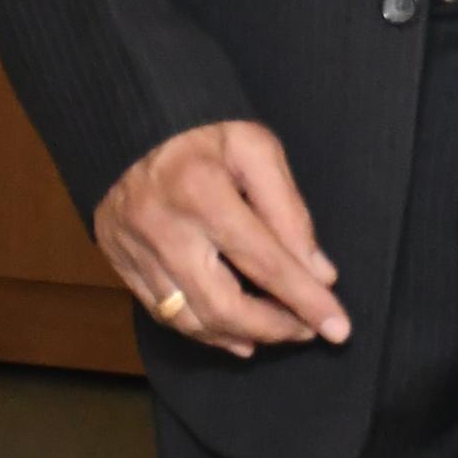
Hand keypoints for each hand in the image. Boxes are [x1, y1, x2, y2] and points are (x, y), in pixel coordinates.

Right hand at [95, 122, 350, 357]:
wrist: (132, 123)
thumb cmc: (206, 133)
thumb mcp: (258, 150)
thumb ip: (289, 211)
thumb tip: (319, 272)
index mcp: (203, 194)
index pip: (265, 261)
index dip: (305, 299)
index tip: (339, 327)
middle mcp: (164, 231)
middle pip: (222, 304)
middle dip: (273, 327)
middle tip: (309, 331)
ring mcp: (135, 252)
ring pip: (189, 319)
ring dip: (240, 334)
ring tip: (280, 332)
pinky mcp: (119, 264)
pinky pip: (162, 314)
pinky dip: (202, 330)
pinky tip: (234, 334)